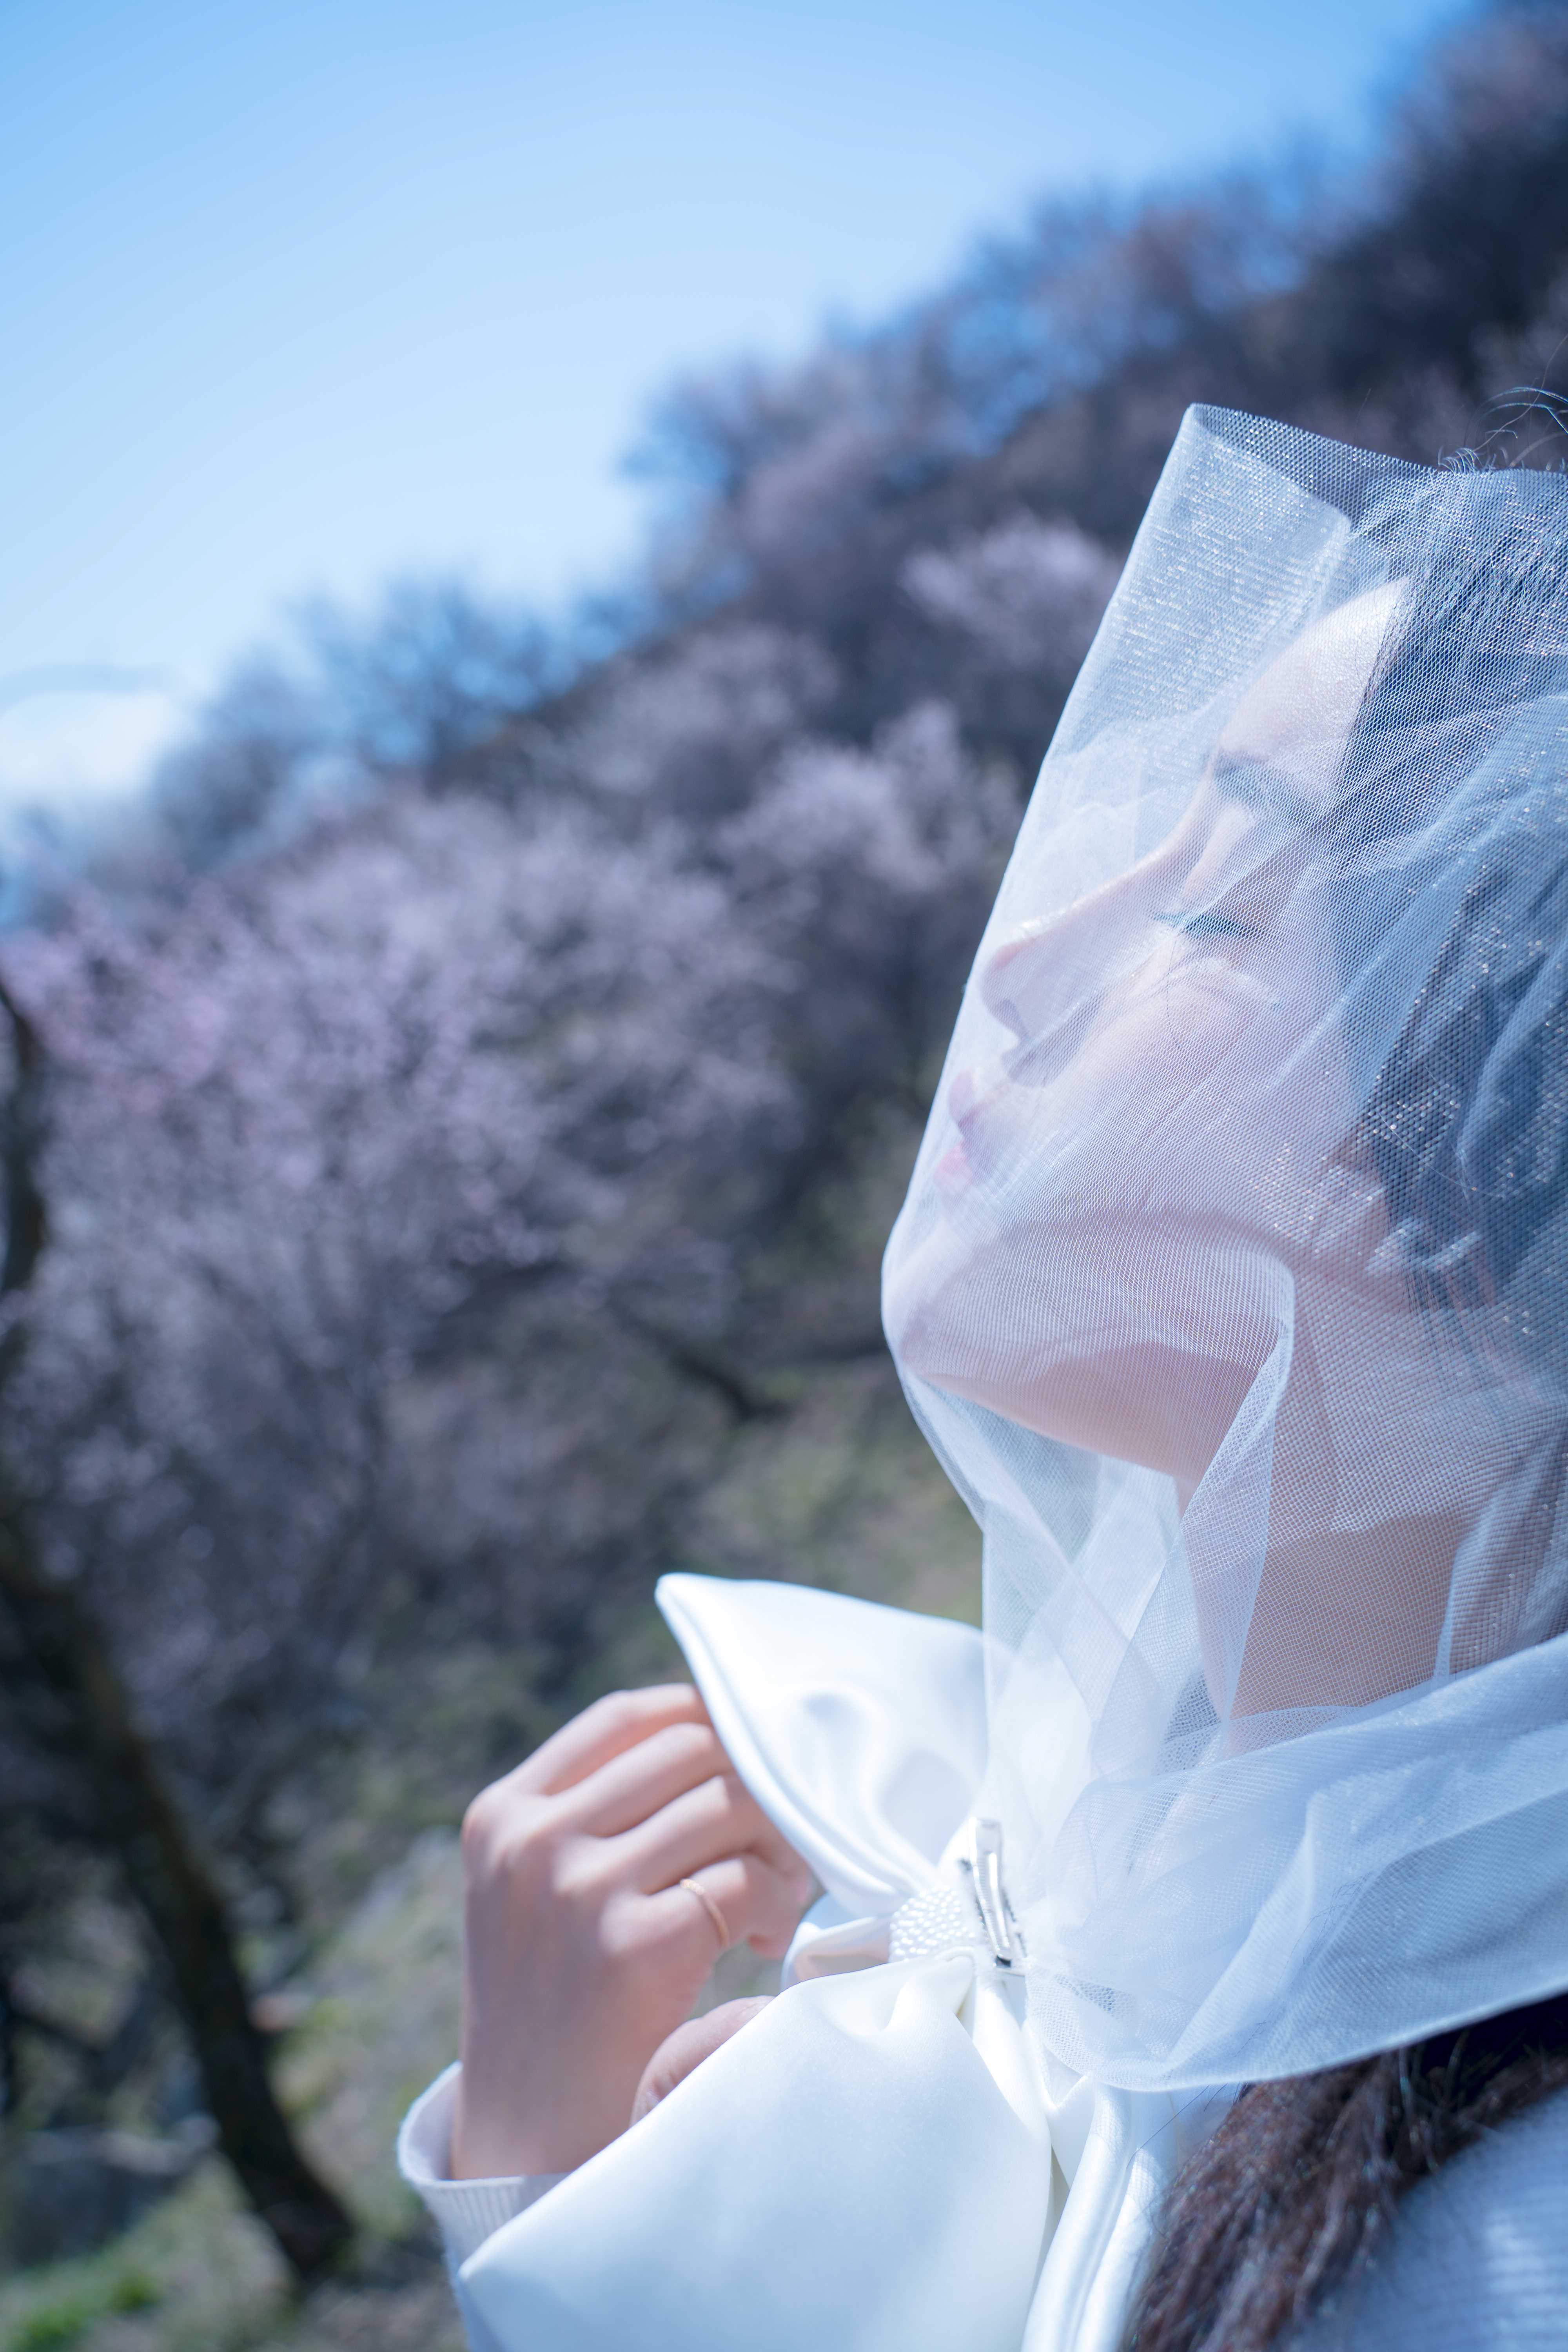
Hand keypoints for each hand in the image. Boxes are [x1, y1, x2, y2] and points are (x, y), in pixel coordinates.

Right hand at [452, 1683, 812, 2177]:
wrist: (526, 2140)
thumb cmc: (552, 2006)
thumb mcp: (534, 1891)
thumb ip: (594, 1814)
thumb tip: (716, 1738)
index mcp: (503, 1816)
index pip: (626, 1718)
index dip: (705, 1719)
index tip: (752, 1755)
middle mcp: (533, 1841)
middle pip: (690, 1749)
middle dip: (756, 1784)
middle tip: (783, 1843)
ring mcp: (578, 1891)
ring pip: (728, 1804)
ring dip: (778, 1845)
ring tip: (779, 1897)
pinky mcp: (632, 1948)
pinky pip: (742, 1881)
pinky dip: (774, 1904)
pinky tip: (761, 1946)